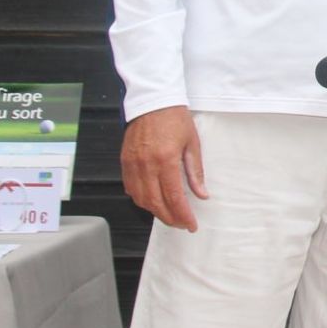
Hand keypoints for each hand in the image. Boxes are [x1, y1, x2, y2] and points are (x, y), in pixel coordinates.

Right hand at [121, 106, 207, 230]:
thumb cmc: (175, 119)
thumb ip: (195, 171)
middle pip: (156, 203)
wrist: (153, 102)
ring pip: (141, 199)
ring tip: (170, 215)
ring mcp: (132, 165)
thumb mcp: (192, 143)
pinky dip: (141, 199)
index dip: (183, 215)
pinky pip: (130, 188)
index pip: (173, 197)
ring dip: (155, 212)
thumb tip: (202, 194)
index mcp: (166, 160)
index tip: (191, 225)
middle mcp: (146, 165)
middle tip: (182, 224)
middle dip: (170, 218)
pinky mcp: (124, 162)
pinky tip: (152, 201)